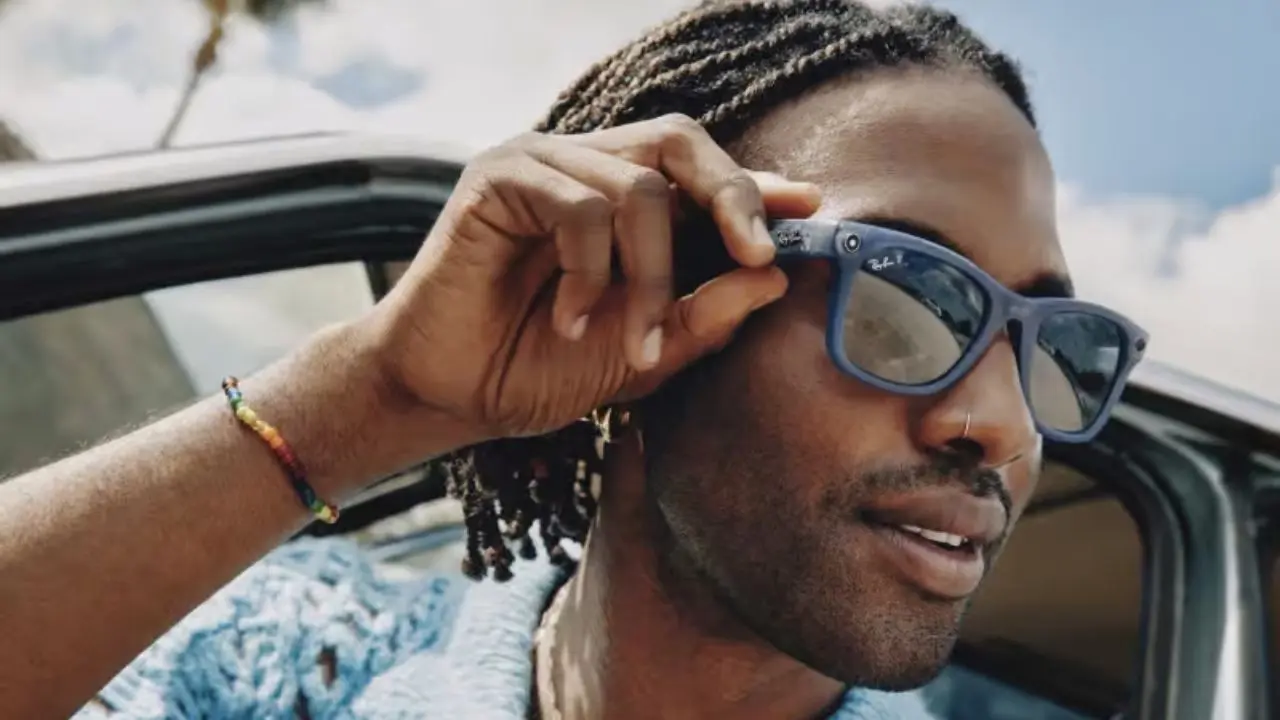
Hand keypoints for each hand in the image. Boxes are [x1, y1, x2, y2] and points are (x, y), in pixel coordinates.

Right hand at [372, 114, 821, 442]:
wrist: (447, 395)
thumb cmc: (536, 369)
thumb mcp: (640, 354)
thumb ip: (703, 316)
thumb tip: (775, 278)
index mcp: (620, 201)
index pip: (700, 171)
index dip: (755, 188)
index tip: (811, 211)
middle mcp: (584, 168)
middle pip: (680, 142)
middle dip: (731, 198)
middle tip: (757, 256)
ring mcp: (541, 166)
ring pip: (638, 188)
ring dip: (651, 279)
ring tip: (630, 344)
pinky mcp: (499, 177)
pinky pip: (580, 206)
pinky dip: (590, 273)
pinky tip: (568, 320)